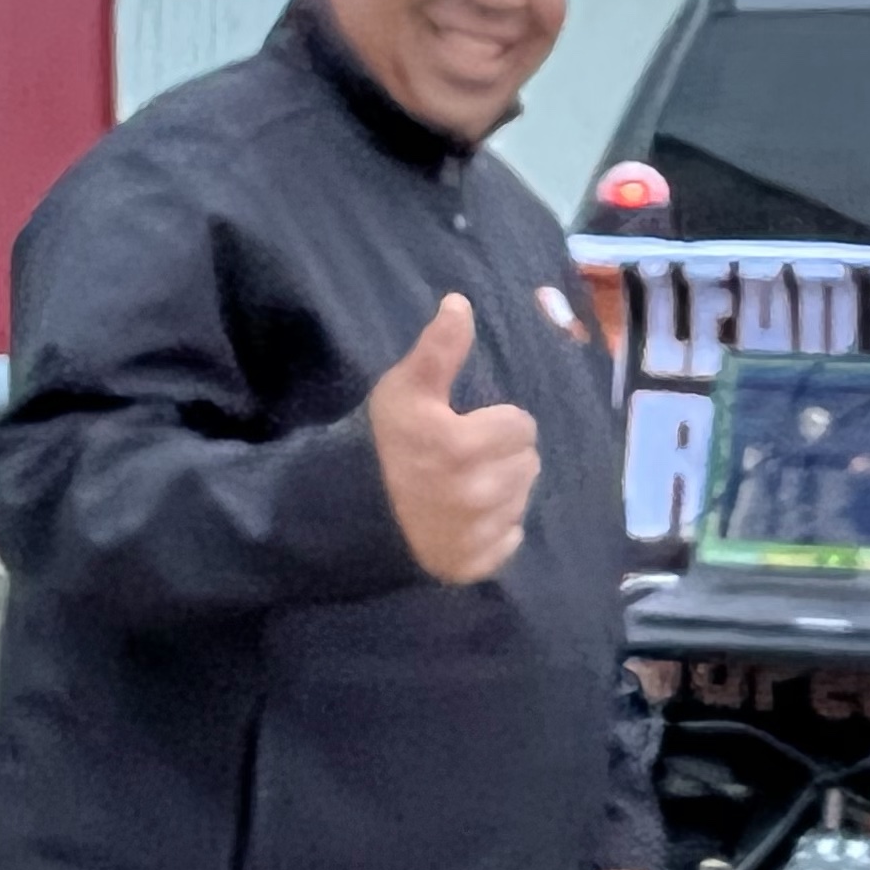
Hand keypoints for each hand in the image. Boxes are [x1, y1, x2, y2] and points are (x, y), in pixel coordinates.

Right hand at [367, 294, 540, 584]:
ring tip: (462, 486)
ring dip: (501, 490)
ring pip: (522, 499)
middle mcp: (478, 495)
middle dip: (502, 455)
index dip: (496, 422)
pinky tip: (462, 519)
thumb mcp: (401, 391)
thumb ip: (437, 350)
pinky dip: (494, 529)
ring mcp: (477, 535)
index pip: (522, 425)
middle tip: (464, 457)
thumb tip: (461, 303)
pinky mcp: (474, 566)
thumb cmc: (376, 447)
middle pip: (527, 463)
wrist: (342, 517)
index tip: (466, 427)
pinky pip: (510, 538)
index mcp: (463, 447)